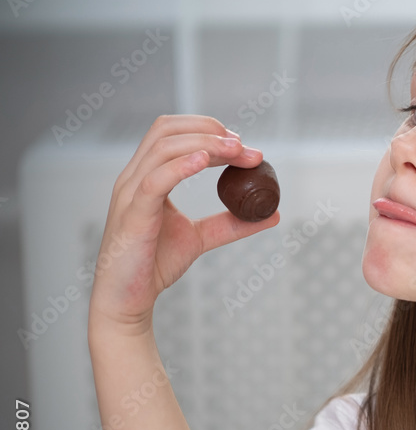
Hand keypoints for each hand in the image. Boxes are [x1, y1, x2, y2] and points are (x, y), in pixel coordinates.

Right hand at [88, 114, 278, 335]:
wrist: (128, 299)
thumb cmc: (155, 264)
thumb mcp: (201, 238)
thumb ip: (231, 223)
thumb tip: (273, 215)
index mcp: (147, 176)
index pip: (173, 134)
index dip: (208, 130)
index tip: (242, 145)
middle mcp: (134, 178)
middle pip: (166, 130)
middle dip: (209, 131)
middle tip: (243, 147)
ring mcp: (130, 194)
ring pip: (163, 149)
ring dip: (204, 145)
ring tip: (235, 151)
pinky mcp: (132, 215)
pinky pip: (154, 182)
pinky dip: (180, 167)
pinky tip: (204, 162)